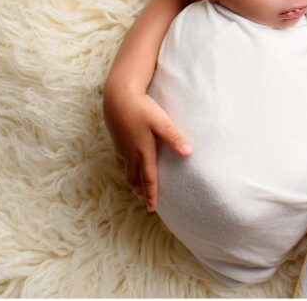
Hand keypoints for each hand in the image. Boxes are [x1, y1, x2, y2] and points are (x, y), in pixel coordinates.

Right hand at [104, 89, 192, 210]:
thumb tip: (189, 153)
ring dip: (132, 183)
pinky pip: (120, 162)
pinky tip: (127, 167)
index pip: (148, 179)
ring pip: (126, 172)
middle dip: (140, 192)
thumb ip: (175, 138)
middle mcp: (131, 154)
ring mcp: (122, 148)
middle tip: (145, 203)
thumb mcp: (162, 123)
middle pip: (135, 179)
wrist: (118, 98)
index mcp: (143, 152)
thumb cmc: (142, 109)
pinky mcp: (117, 141)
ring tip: (137, 190)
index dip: (151, 194)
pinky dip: (125, 170)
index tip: (152, 208)